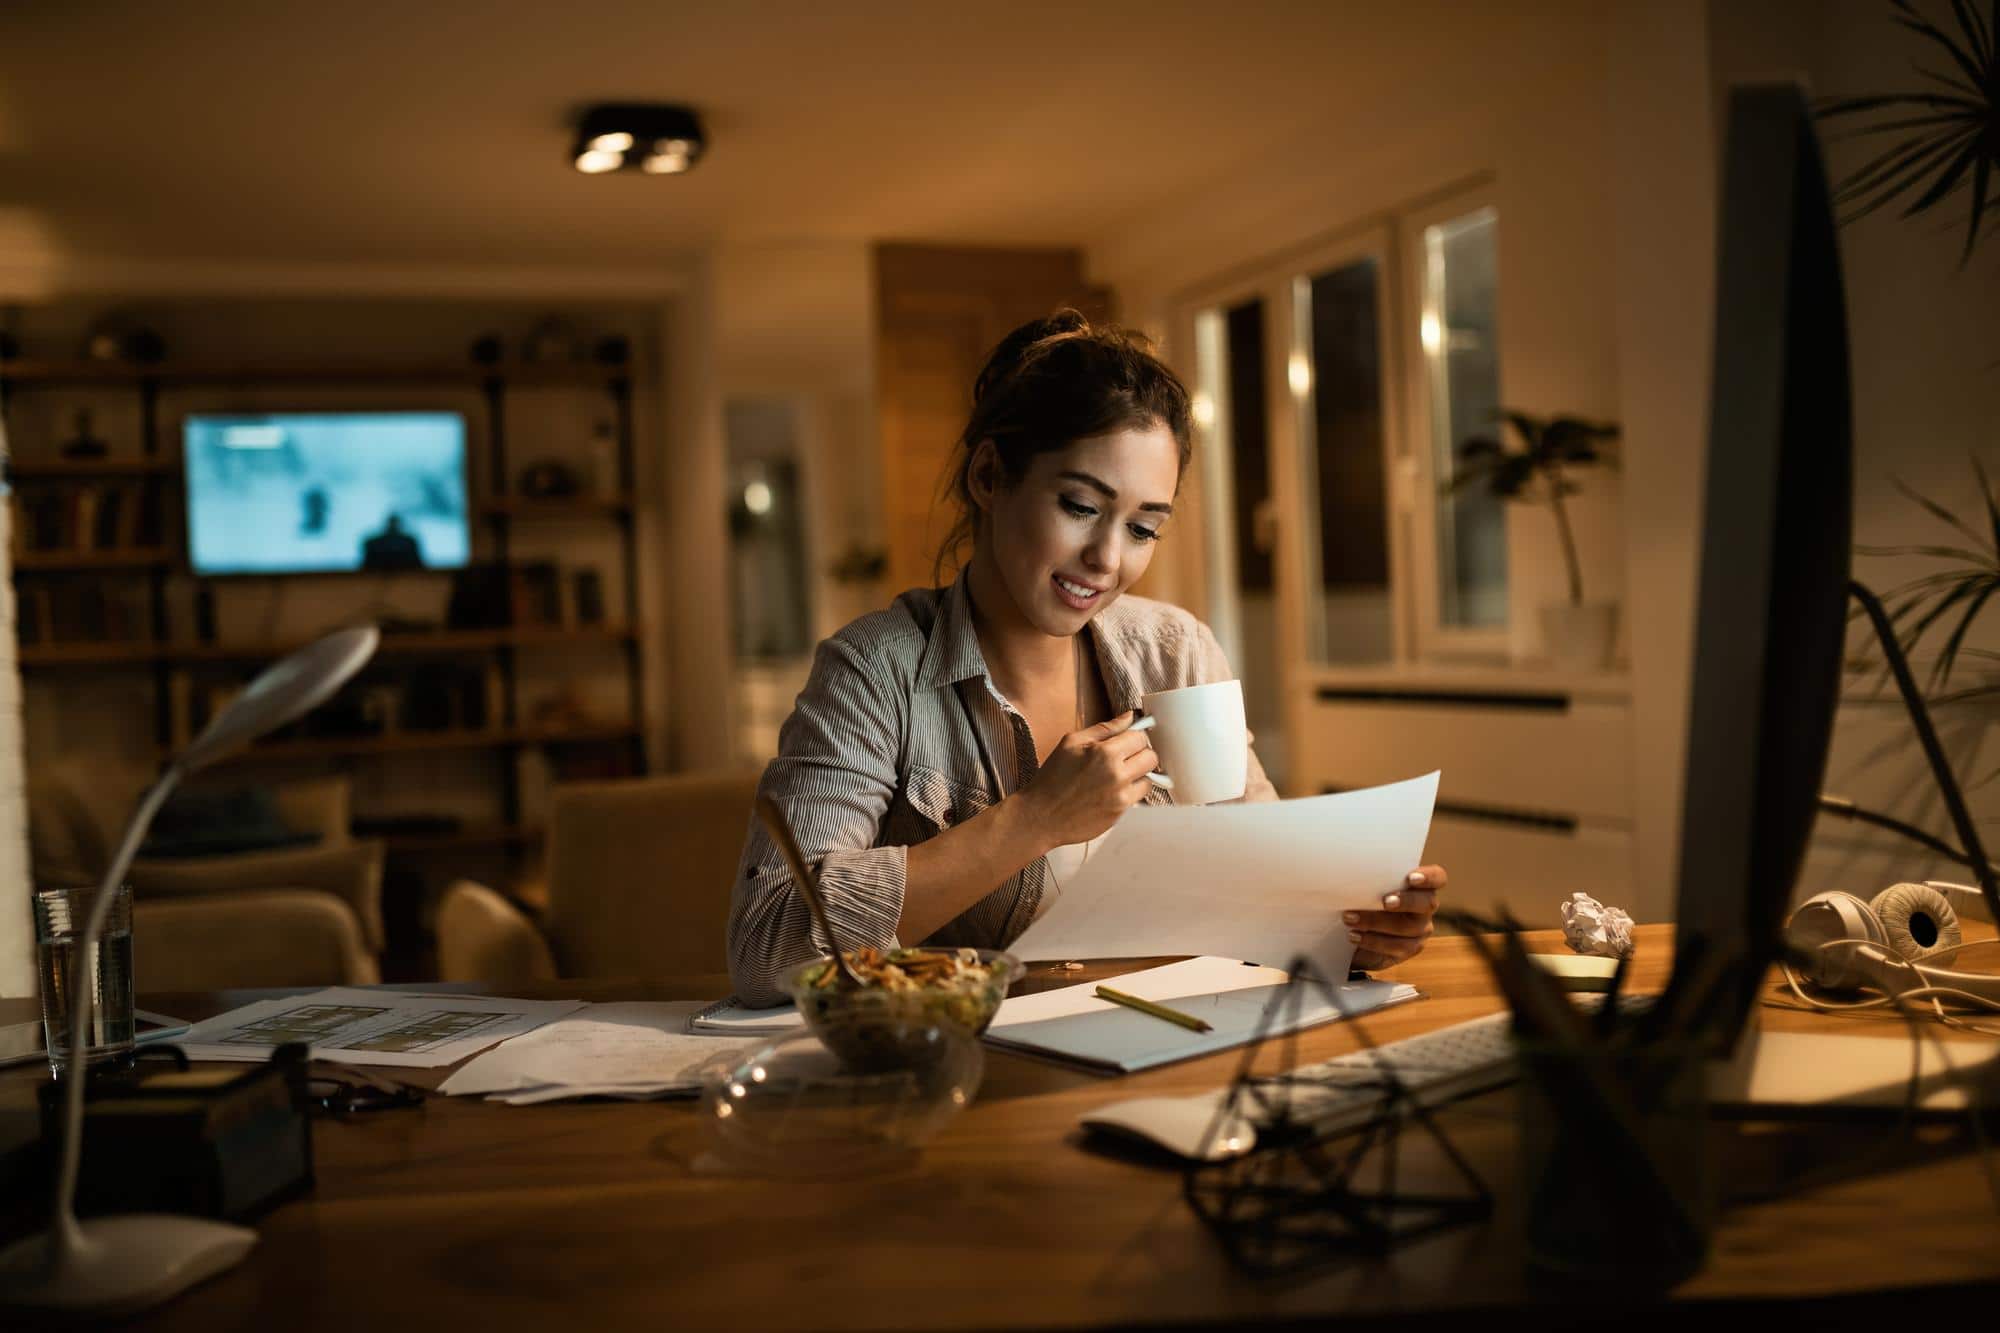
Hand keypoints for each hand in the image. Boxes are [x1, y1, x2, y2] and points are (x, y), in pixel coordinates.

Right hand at [1016, 711, 1159, 848]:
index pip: (1140, 737)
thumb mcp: (1071, 742)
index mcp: (1104, 753)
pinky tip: (1111, 791)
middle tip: (1125, 757)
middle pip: (1151, 757)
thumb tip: (1129, 716)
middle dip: (1140, 754)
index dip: (1134, 737)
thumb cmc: (1052, 778)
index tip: (1127, 741)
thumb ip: (1104, 728)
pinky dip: (1130, 792)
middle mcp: (1117, 775)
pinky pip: (1138, 798)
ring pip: (1149, 779)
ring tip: (1118, 776)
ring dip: (1138, 775)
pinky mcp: (1120, 814)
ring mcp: (1120, 797)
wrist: (1040, 816)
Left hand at [1346, 864, 1444, 969]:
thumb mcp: (1368, 886)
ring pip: (1408, 928)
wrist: (1353, 931)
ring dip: (1377, 923)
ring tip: (1351, 919)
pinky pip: (1397, 947)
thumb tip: (1351, 870)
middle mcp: (1425, 908)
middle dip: (1406, 901)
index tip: (1411, 878)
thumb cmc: (1364, 899)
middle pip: (1427, 903)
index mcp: (1421, 887)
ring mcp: (1420, 930)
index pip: (1438, 878)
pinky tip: (1354, 936)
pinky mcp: (1409, 949)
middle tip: (1385, 902)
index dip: (1429, 877)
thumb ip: (1370, 880)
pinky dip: (1373, 941)